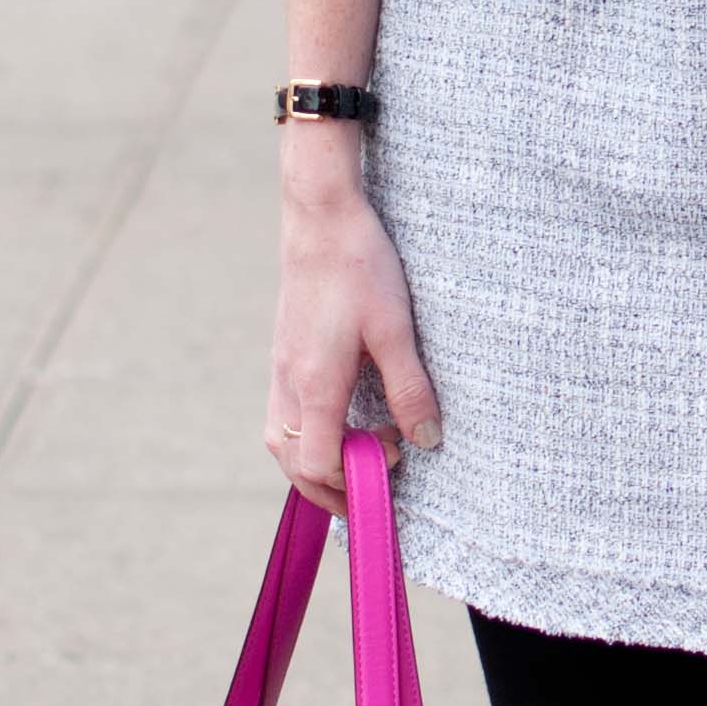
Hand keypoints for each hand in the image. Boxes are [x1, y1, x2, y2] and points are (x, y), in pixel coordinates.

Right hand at [267, 174, 440, 509]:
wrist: (320, 217)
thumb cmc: (359, 266)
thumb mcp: (396, 329)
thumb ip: (410, 389)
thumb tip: (426, 441)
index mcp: (316, 385)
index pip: (317, 465)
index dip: (353, 482)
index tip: (394, 462)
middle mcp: (289, 384)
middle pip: (293, 465)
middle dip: (332, 488)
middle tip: (377, 486)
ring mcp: (280, 370)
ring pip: (282, 442)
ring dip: (315, 464)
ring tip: (359, 459)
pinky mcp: (283, 355)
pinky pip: (283, 416)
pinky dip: (306, 437)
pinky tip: (340, 422)